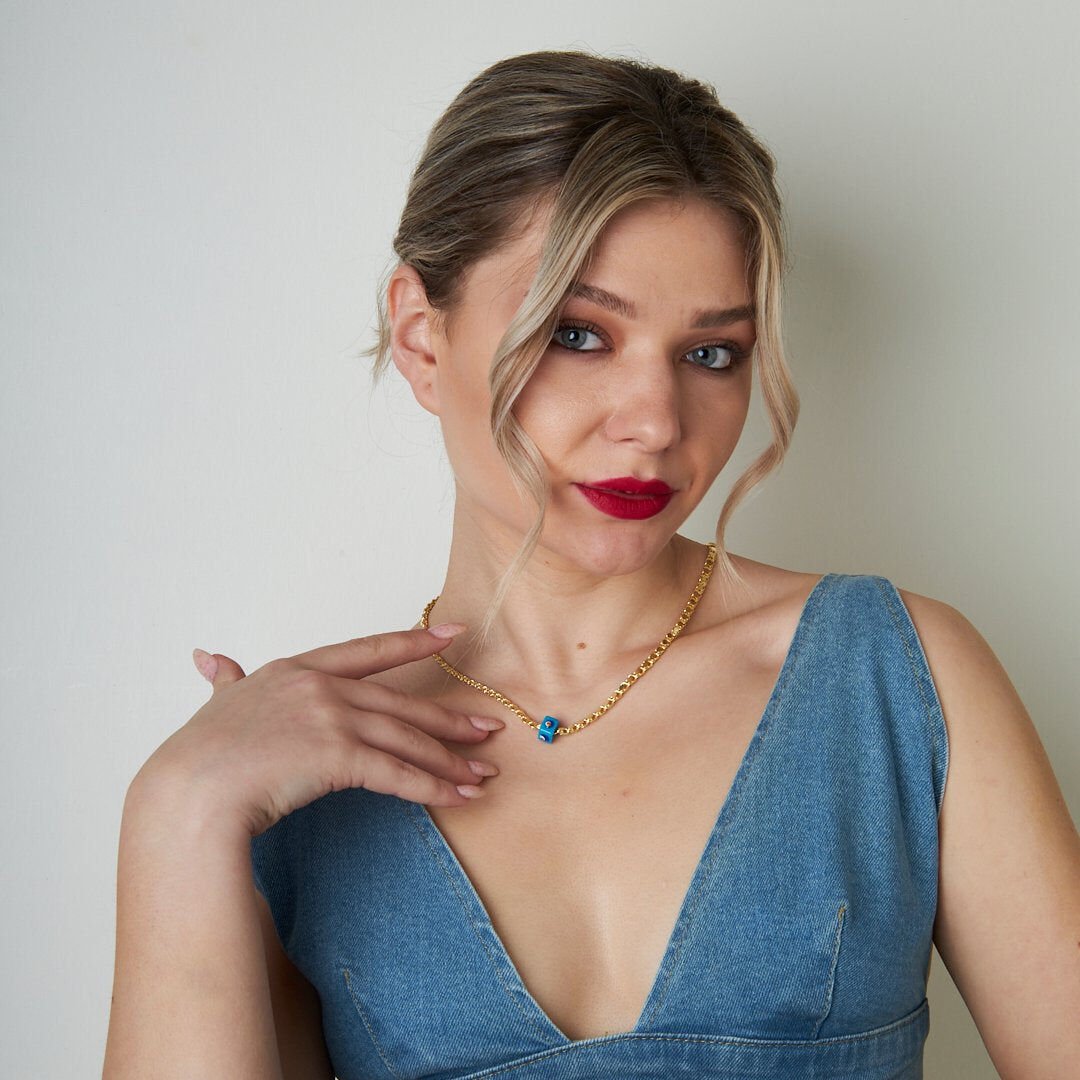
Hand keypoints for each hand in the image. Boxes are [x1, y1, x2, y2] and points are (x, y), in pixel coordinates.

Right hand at [131, 625, 503, 836]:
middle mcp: (321, 686)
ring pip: (406, 738)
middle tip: (486, 730)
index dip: (413, 643)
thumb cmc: (201, 754)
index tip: (453, 634)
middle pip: (399, 702)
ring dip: (450, 760)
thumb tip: (207, 658)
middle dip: (448, 720)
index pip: (368, 651)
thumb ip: (226, 681)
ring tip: (483, 774)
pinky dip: (433, 787)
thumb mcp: (218, 704)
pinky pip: (397, 772)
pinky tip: (459, 797)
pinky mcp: (338, 754)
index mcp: (297, 669)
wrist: (190, 791)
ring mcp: (331, 717)